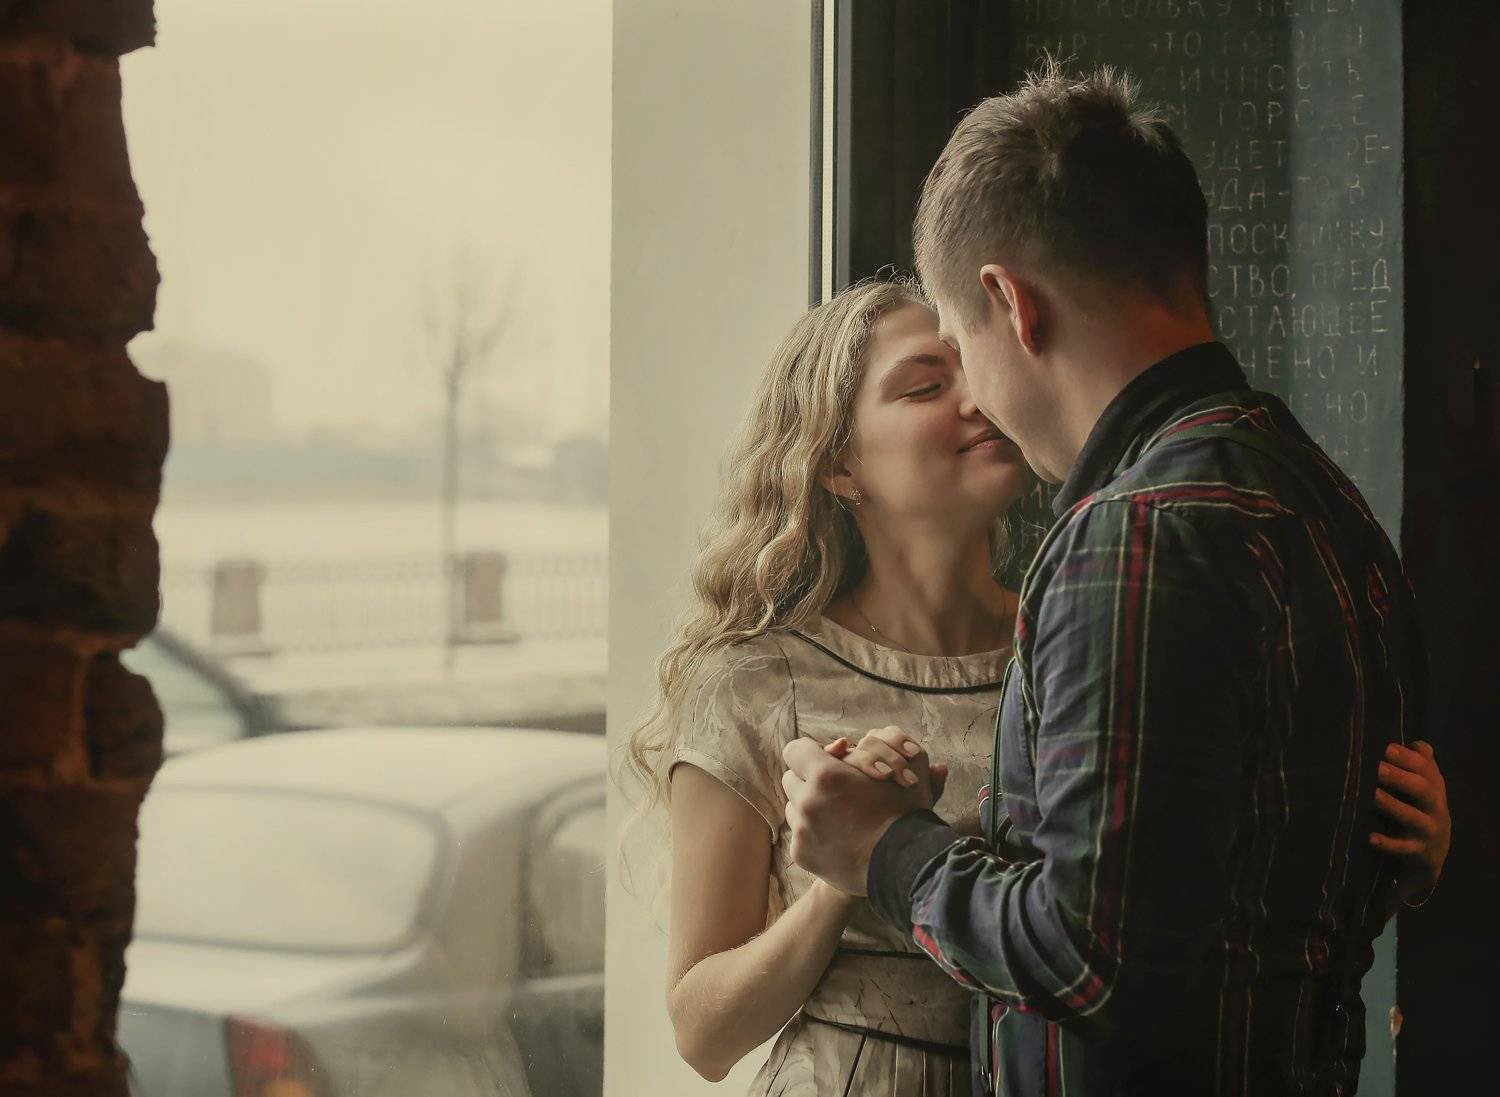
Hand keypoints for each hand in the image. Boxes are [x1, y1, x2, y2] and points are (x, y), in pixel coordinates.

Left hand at [782, 736, 940, 895]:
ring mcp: (802, 830)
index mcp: (826, 775)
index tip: (825, 759)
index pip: (795, 750)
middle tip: (832, 786)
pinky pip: (798, 835)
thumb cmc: (905, 812)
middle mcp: (807, 801)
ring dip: (808, 805)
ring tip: (836, 812)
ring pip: (793, 807)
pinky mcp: (801, 854)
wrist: (905, 863)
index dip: (810, 751)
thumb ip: (873, 748)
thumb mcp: (897, 769)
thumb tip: (853, 741)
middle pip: (792, 778)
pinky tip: (836, 835)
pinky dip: (813, 833)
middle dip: (808, 779)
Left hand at [1370, 740, 1449, 903]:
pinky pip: (1403, 848)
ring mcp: (1428, 830)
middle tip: (1378, 768)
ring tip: (1373, 795)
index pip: (1426, 769)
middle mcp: (1435, 807)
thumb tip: (1416, 742)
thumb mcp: (1426, 786)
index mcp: (1434, 787)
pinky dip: (1388, 844)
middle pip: (1422, 790)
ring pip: (1413, 818)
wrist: (1434, 850)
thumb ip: (1421, 764)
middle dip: (1401, 778)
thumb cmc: (1421, 807)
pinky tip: (1371, 837)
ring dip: (1393, 806)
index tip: (1387, 749)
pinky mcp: (1418, 852)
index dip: (1408, 758)